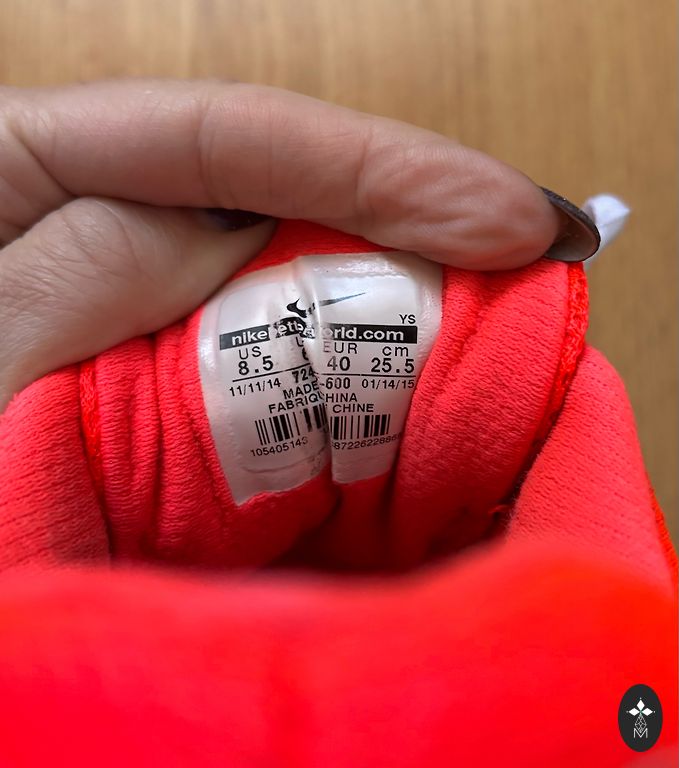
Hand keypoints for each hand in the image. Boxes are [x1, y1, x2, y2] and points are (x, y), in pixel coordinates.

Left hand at [0, 80, 557, 410]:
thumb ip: (76, 275)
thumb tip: (225, 233)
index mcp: (13, 169)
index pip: (230, 137)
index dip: (388, 169)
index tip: (514, 217)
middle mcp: (80, 221)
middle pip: (272, 192)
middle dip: (407, 219)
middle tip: (529, 255)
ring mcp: (122, 294)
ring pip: (274, 272)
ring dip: (377, 294)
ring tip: (488, 308)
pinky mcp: (142, 365)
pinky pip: (250, 353)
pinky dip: (321, 373)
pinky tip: (383, 383)